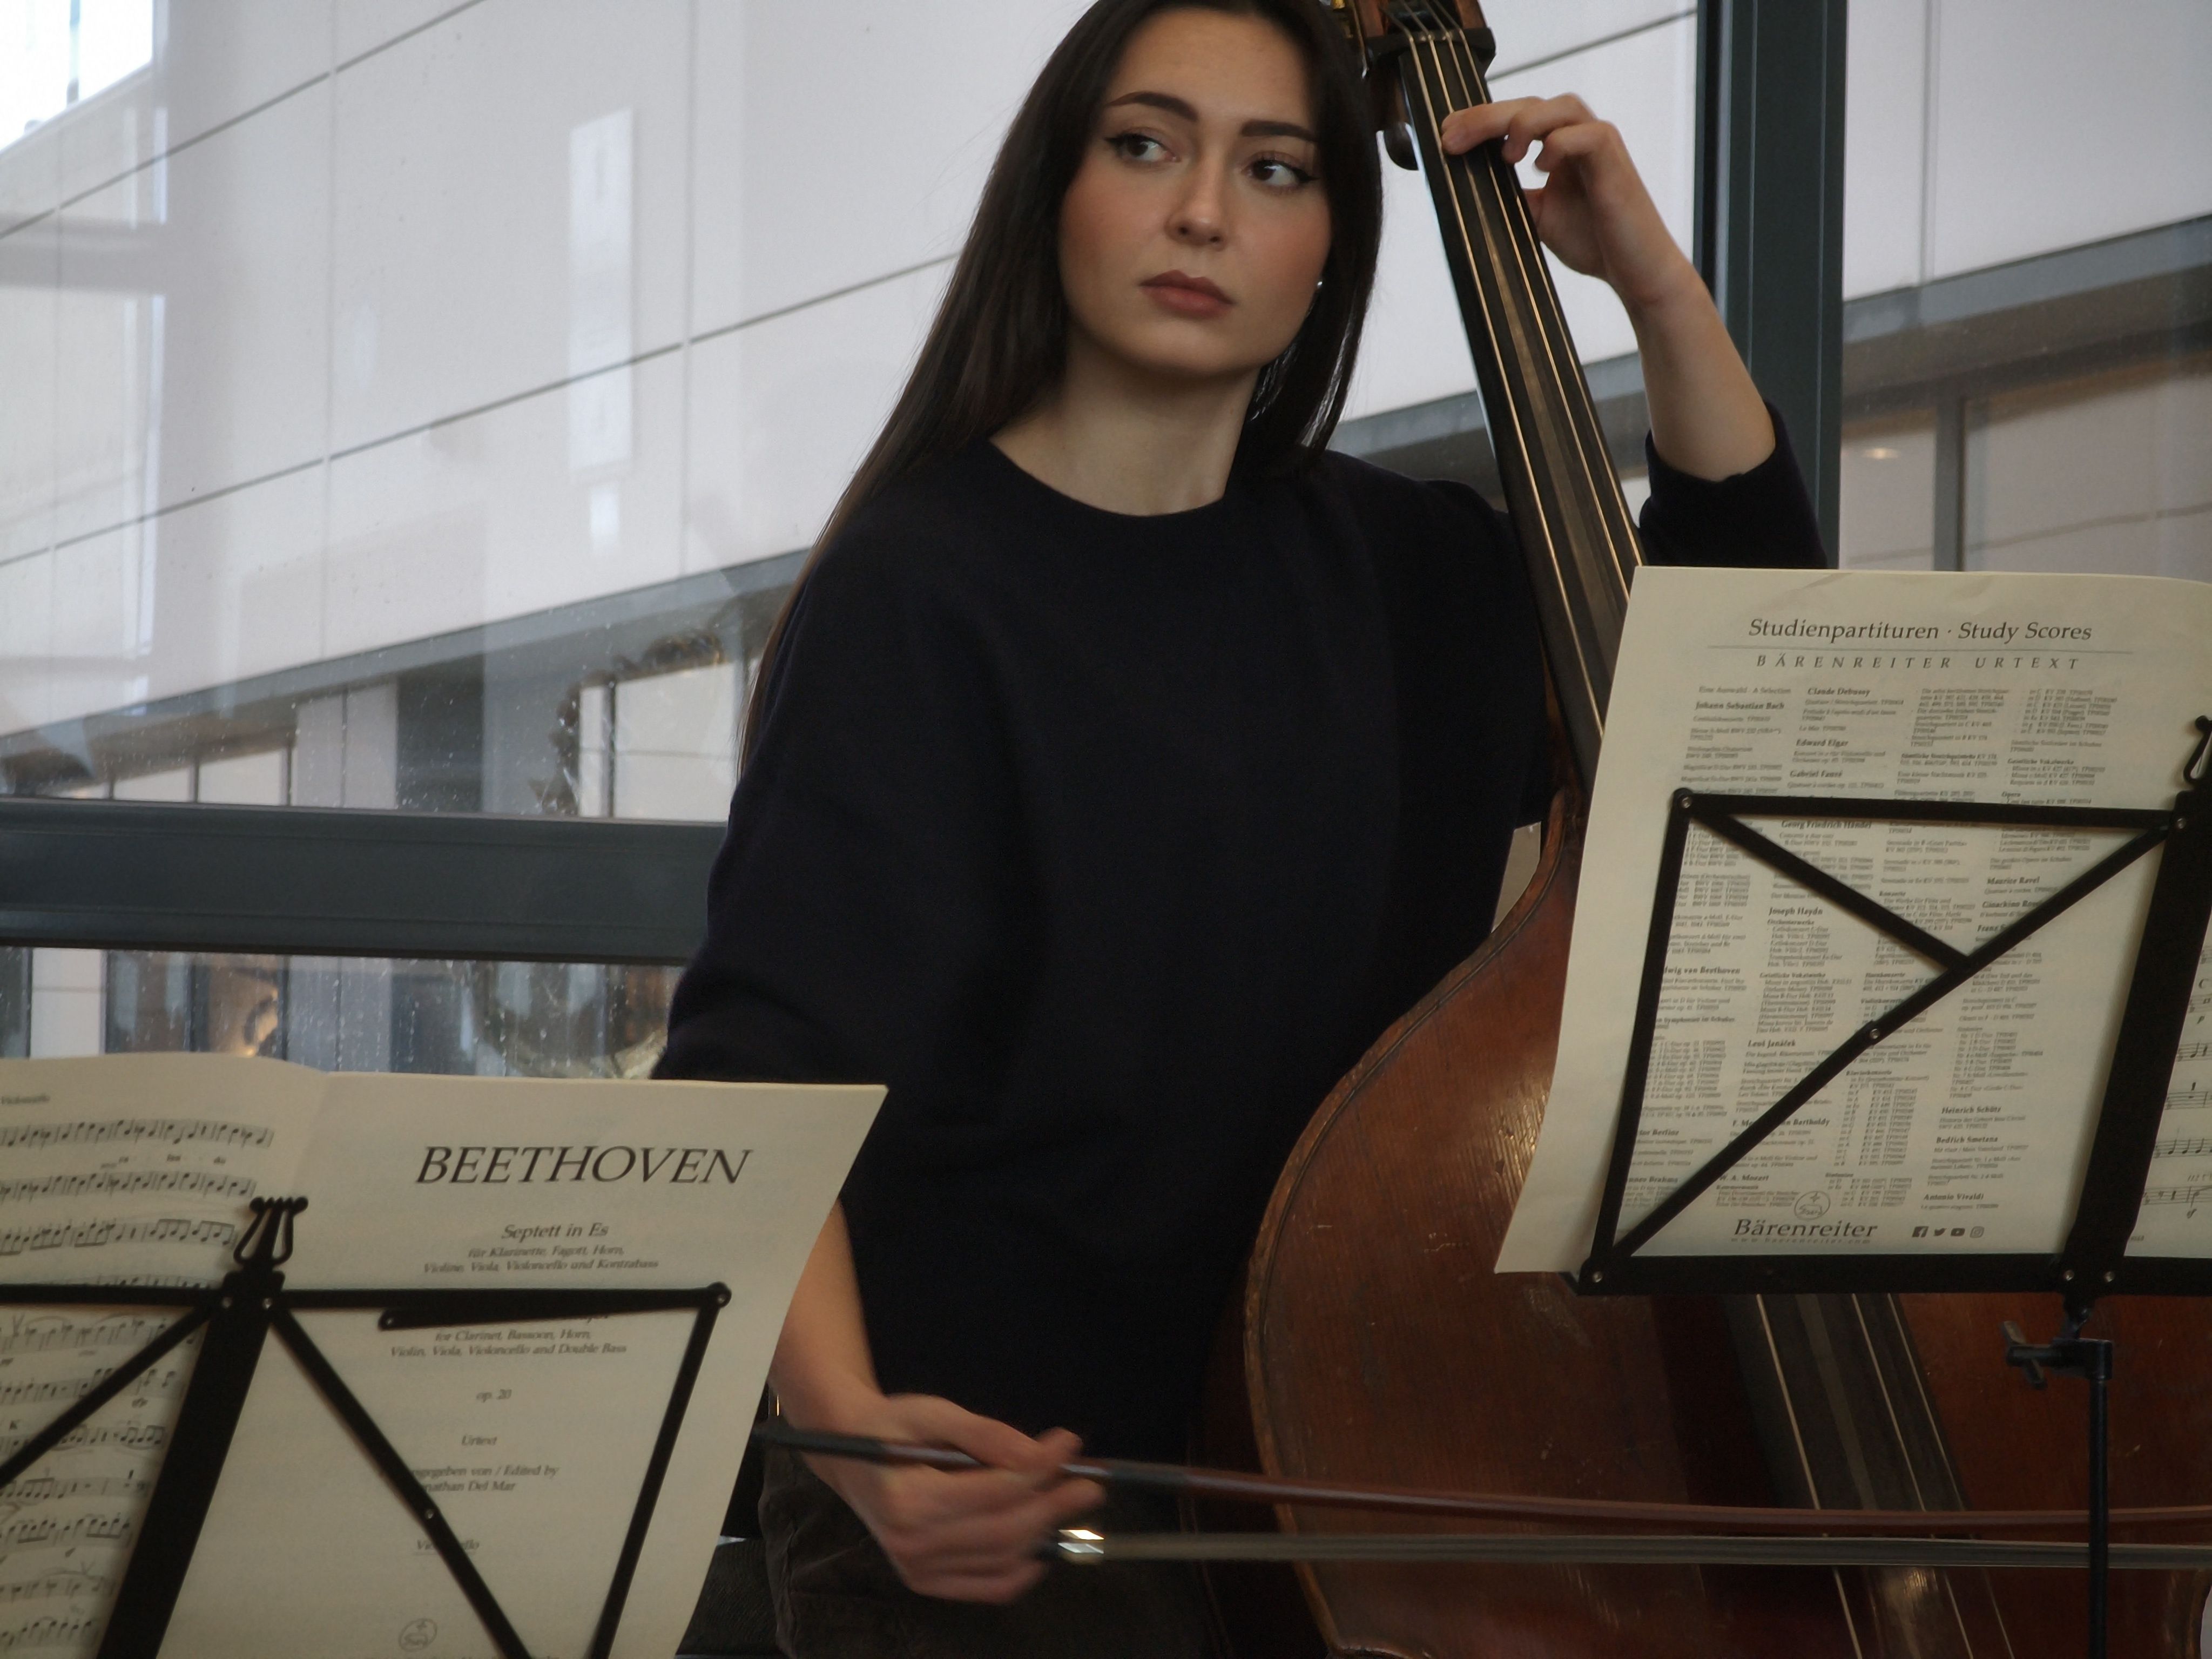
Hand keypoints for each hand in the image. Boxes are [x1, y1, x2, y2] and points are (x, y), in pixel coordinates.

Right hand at [802, 1393, 1103, 1602]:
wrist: (851, 1455)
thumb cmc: (891, 1427)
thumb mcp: (932, 1413)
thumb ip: (984, 1434)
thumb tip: (1036, 1455)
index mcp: (908, 1502)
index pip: (993, 1492)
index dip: (1039, 1470)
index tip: (1069, 1443)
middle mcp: (911, 1545)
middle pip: (1004, 1531)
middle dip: (1053, 1505)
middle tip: (1088, 1482)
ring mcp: (917, 1570)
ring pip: (1002, 1559)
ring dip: (1044, 1531)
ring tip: (1069, 1501)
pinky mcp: (925, 1582)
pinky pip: (988, 1587)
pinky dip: (1022, 1570)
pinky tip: (1042, 1544)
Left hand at [1440, 96, 1700, 318]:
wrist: (1634, 271)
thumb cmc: (1592, 241)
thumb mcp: (1536, 217)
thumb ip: (1510, 195)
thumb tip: (1468, 189)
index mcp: (1559, 144)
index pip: (1515, 115)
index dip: (1480, 120)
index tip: (1445, 136)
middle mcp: (1579, 135)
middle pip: (1530, 103)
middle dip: (1486, 117)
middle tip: (1452, 138)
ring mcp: (1599, 143)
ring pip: (1558, 107)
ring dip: (1522, 123)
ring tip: (1503, 156)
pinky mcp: (1615, 160)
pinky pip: (1586, 135)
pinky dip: (1559, 145)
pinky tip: (1540, 167)